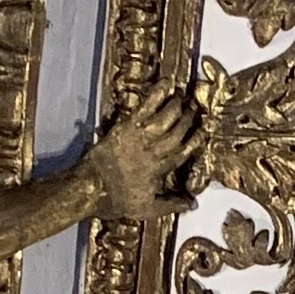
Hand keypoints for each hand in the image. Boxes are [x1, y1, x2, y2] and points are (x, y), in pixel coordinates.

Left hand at [86, 90, 203, 219]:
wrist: (92, 187)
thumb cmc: (117, 200)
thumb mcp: (148, 209)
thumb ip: (172, 204)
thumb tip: (193, 204)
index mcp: (162, 169)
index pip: (184, 151)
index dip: (195, 140)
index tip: (203, 131)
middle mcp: (155, 151)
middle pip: (178, 131)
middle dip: (189, 119)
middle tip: (196, 107)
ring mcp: (141, 136)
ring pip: (166, 117)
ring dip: (177, 106)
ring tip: (183, 96)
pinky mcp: (127, 126)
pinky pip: (146, 106)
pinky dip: (157, 94)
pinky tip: (166, 84)